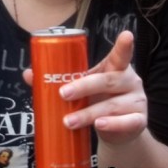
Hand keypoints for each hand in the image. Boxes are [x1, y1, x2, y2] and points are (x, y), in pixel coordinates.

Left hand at [23, 31, 146, 144]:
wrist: (118, 131)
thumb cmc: (97, 100)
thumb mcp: (82, 87)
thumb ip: (59, 79)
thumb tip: (28, 74)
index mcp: (116, 68)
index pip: (120, 55)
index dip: (123, 46)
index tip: (126, 35)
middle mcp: (130, 82)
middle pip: (107, 81)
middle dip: (82, 87)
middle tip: (62, 93)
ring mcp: (136, 102)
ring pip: (111, 106)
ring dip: (87, 113)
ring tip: (68, 121)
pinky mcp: (138, 122)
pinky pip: (127, 123)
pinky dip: (112, 124)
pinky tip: (99, 125)